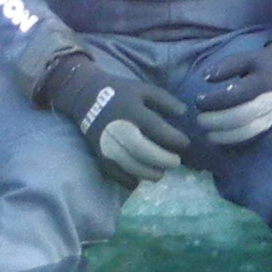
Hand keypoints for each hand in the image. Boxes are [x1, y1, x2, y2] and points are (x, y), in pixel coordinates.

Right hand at [35, 48, 190, 187]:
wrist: (86, 96)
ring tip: (160, 174)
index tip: (186, 144)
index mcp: (133, 111)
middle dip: (162, 159)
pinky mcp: (98, 152)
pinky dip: (124, 179)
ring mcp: (107, 142)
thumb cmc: (121, 92)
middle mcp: (120, 129)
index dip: (174, 139)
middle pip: (143, 149)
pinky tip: (136, 182)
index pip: (157, 129)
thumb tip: (184, 113)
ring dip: (146, 172)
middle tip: (176, 163)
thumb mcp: (145, 89)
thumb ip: (165, 100)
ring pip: (128, 163)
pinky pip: (111, 170)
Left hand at [188, 27, 271, 146]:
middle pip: (241, 116)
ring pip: (247, 131)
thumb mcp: (248, 57)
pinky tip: (218, 138)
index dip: (214, 100)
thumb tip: (206, 78)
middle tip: (199, 119)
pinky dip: (233, 141)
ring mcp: (271, 116)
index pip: (235, 95)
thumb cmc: (263, 65)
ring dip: (224, 135)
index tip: (198, 100)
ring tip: (206, 133)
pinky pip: (251, 138)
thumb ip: (227, 65)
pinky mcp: (269, 126)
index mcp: (262, 82)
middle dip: (217, 120)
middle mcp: (269, 101)